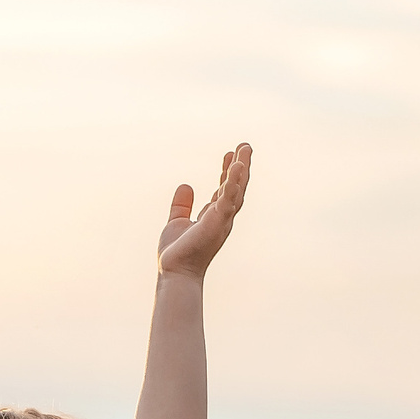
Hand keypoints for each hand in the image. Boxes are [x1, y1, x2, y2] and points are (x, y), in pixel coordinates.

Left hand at [156, 142, 251, 278]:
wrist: (175, 272)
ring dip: (241, 170)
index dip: (228, 172)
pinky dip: (232, 183)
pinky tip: (236, 167)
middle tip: (245, 146)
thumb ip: (181, 205)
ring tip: (244, 150)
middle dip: (241, 166)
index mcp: (213, 216)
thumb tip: (185, 185)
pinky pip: (228, 199)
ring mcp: (221, 220)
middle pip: (235, 187)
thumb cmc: (177, 253)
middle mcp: (221, 217)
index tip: (230, 154)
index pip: (224, 189)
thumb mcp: (176, 221)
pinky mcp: (217, 223)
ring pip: (236, 190)